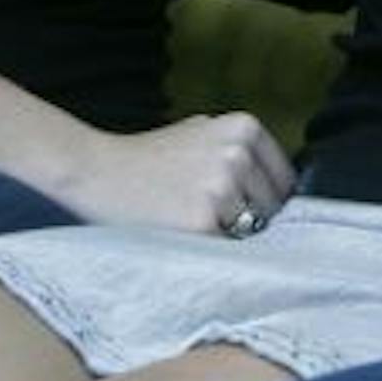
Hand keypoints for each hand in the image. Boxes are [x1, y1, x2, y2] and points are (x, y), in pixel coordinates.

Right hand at [0, 83, 295, 234]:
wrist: (97, 170)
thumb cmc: (150, 156)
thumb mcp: (201, 132)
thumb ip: (240, 149)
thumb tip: (280, 185)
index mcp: (244, 128)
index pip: (284, 181)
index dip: (269, 202)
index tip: (252, 215)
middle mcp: (239, 154)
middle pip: (273, 209)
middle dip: (253, 222)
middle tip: (219, 226)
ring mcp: (222, 187)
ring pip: (253, 231)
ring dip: (234, 240)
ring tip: (199, 232)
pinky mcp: (203, 221)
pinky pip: (227, 248)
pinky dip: (215, 252)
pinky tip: (189, 242)